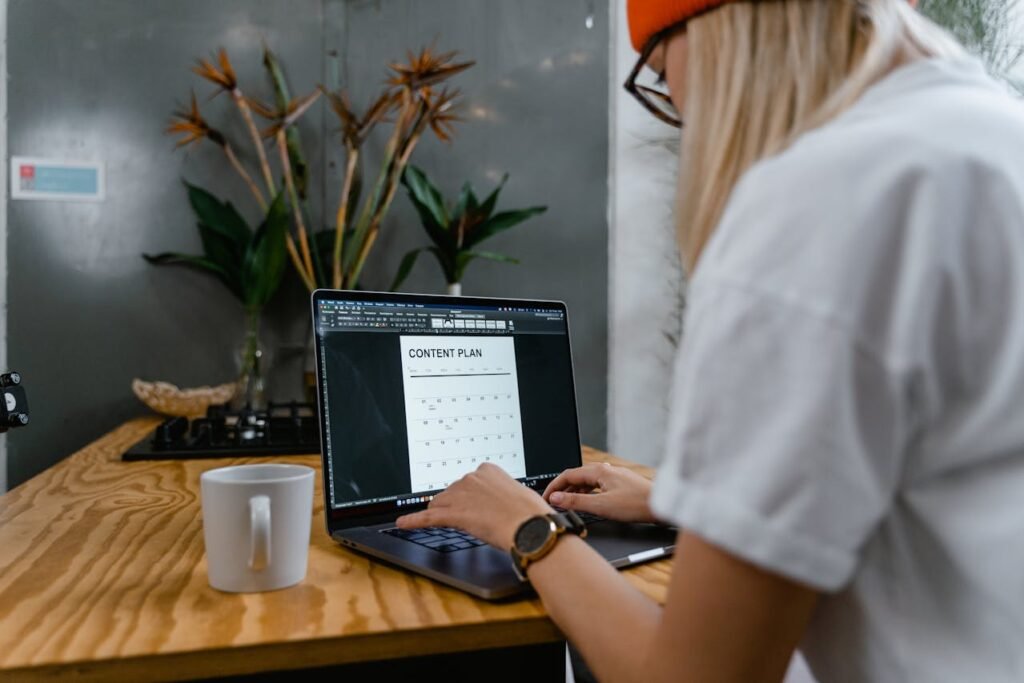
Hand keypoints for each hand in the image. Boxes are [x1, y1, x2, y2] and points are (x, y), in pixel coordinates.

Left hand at [396, 463, 552, 548]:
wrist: (531, 527)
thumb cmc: (532, 515)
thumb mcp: (519, 496)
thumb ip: (502, 495)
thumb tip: (502, 504)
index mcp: (488, 470)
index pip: (466, 484)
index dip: (469, 498)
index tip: (473, 506)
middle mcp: (471, 477)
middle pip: (450, 493)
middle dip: (455, 507)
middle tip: (474, 522)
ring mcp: (460, 495)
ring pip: (439, 505)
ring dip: (442, 515)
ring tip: (459, 527)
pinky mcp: (454, 514)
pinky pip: (427, 518)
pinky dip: (413, 521)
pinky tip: (403, 523)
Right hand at [542, 462, 655, 523]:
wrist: (662, 506)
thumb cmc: (637, 504)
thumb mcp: (601, 505)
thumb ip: (576, 501)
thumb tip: (556, 498)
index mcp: (599, 471)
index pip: (568, 475)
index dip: (554, 486)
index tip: (546, 497)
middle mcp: (606, 470)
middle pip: (577, 476)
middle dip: (563, 488)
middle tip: (554, 502)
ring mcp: (614, 476)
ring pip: (588, 481)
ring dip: (575, 491)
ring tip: (568, 503)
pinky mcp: (621, 484)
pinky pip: (598, 485)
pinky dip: (588, 493)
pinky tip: (589, 502)